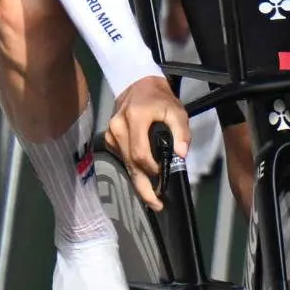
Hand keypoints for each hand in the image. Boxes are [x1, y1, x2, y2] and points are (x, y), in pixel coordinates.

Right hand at [107, 73, 189, 206]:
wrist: (137, 84)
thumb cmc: (159, 99)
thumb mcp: (177, 111)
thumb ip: (181, 133)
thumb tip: (180, 156)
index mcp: (135, 119)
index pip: (141, 153)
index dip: (153, 169)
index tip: (165, 177)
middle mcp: (118, 128)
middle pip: (131, 164)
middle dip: (144, 188)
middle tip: (157, 204)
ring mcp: (111, 134)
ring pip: (126, 164)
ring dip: (139, 181)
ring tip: (153, 196)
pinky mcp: (109, 139)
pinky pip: (122, 159)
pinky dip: (134, 169)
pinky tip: (144, 177)